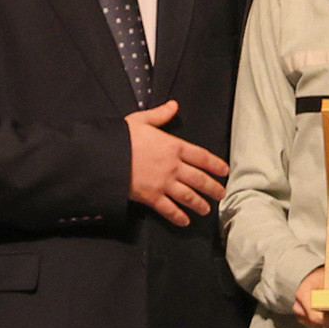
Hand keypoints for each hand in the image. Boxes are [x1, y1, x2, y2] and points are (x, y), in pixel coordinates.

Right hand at [124, 100, 226, 227]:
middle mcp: (173, 166)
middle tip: (221, 194)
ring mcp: (164, 183)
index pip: (202, 156)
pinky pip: (169, 209)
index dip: (215, 165)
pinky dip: (178, 217)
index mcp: (173, 146)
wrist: (105, 156)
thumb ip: (160, 115)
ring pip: (189, 196)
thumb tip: (173, 105)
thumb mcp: (142, 120)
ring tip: (206, 209)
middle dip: (213, 188)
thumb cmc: (122, 137)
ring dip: (200, 204)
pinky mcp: (151, 197)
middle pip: (200, 179)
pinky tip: (185, 221)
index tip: (224, 171)